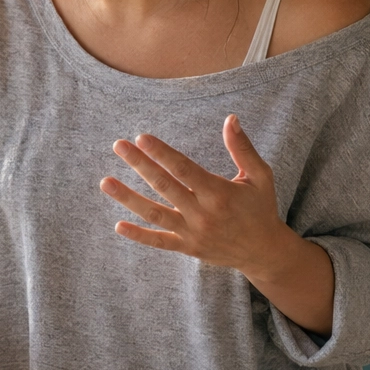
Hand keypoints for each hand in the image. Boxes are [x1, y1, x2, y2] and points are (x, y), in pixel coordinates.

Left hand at [98, 114, 334, 332]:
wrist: (263, 251)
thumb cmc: (260, 208)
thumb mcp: (259, 176)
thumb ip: (242, 148)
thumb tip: (230, 118)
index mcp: (219, 193)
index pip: (183, 168)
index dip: (161, 152)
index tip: (141, 137)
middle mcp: (203, 213)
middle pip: (165, 186)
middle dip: (139, 164)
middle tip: (118, 146)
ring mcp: (193, 233)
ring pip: (155, 214)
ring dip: (129, 198)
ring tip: (106, 182)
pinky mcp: (187, 247)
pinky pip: (159, 242)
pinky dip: (139, 236)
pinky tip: (118, 225)